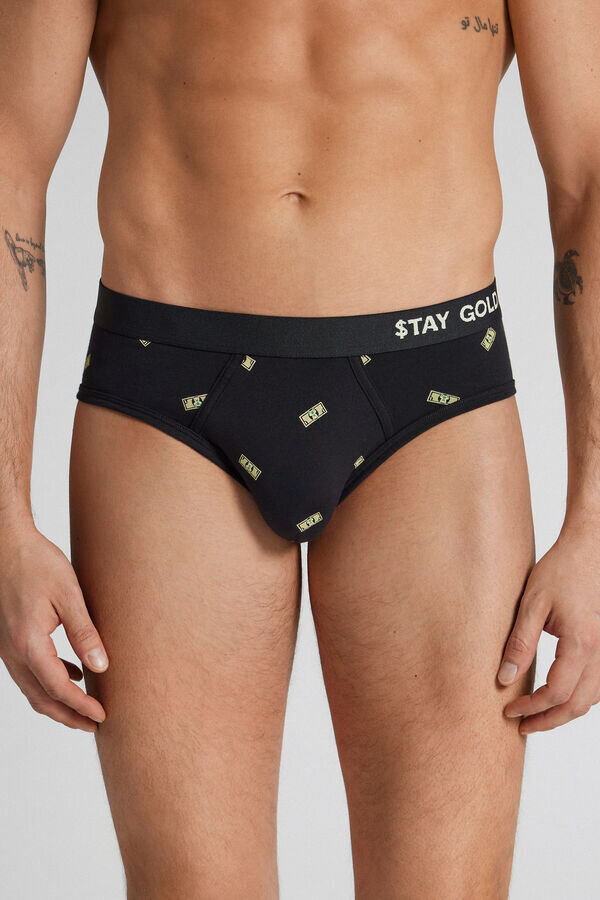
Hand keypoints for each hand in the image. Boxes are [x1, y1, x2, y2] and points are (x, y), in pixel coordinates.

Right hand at [0, 521, 107, 731]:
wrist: (7, 545)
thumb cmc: (37, 563)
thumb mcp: (69, 595)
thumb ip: (85, 632)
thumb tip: (101, 667)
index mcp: (29, 643)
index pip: (57, 688)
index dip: (81, 706)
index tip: (102, 716)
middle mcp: (13, 651)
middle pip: (41, 698)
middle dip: (68, 716)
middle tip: (94, 725)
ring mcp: (7, 647)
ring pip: (32, 688)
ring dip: (58, 702)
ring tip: (86, 707)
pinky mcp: (9, 639)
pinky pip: (28, 671)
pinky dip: (49, 680)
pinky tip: (73, 673)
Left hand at [497, 520, 599, 732]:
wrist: (587, 551)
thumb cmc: (560, 571)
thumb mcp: (531, 604)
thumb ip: (520, 643)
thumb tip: (505, 678)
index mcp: (580, 643)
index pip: (556, 693)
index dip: (532, 707)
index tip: (509, 709)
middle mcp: (599, 652)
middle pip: (578, 705)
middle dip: (548, 720)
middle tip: (521, 725)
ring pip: (591, 700)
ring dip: (564, 713)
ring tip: (536, 715)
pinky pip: (597, 686)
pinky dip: (578, 699)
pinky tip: (557, 697)